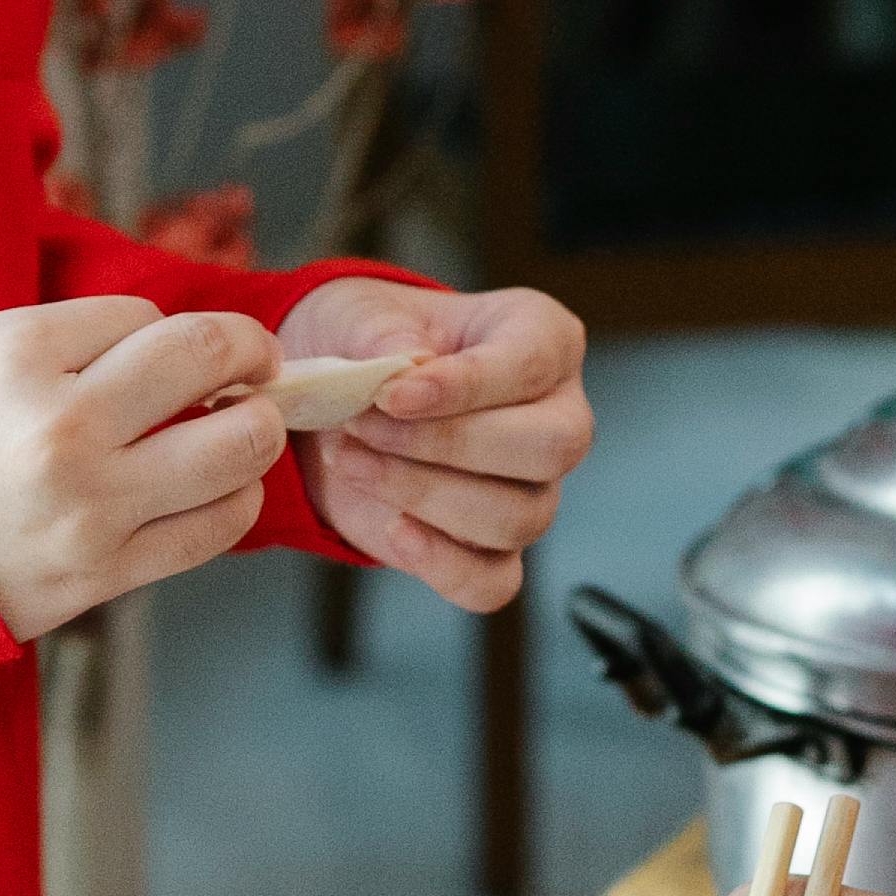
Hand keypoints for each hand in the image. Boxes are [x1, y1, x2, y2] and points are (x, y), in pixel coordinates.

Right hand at [0, 294, 282, 642]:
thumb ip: (70, 339)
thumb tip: (177, 343)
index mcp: (19, 355)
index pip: (147, 317)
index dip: (163, 330)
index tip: (161, 348)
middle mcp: (61, 427)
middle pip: (208, 359)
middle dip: (250, 352)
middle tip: (255, 361)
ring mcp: (89, 506)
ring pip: (234, 448)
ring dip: (258, 429)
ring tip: (244, 426)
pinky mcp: (103, 572)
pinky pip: (211, 530)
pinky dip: (236, 501)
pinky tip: (222, 489)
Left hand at [286, 282, 592, 615]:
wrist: (339, 401)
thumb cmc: (370, 343)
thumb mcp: (361, 314)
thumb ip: (381, 333)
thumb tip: (406, 365)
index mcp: (543, 340)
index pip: (533, 366)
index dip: (466, 386)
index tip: (392, 394)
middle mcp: (556, 417)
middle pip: (550, 448)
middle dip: (447, 443)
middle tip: (363, 425)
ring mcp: (533, 490)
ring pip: (519, 517)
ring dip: (423, 494)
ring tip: (351, 458)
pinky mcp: (494, 549)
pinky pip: (494, 582)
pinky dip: (442, 565)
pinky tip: (393, 529)